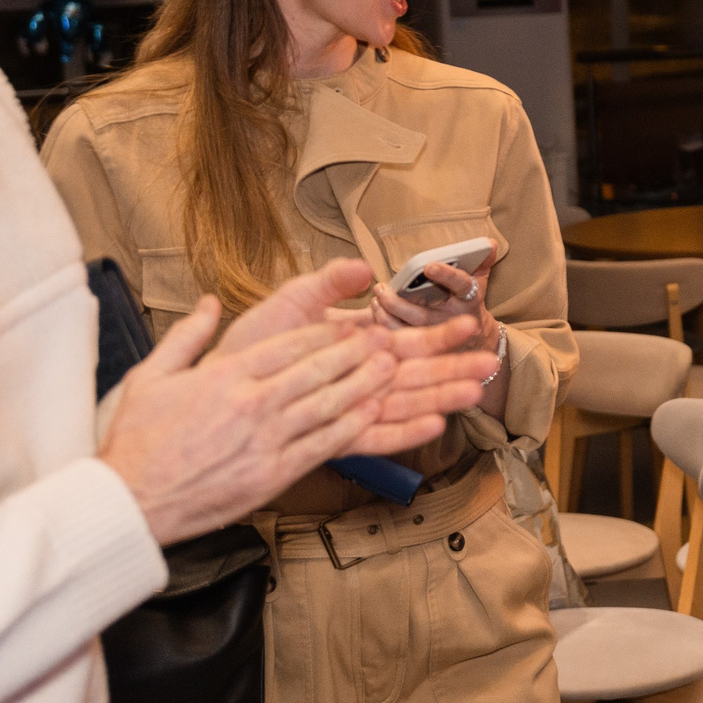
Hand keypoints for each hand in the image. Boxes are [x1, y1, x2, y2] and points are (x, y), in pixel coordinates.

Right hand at [100, 262, 495, 544]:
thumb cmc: (138, 440)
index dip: (328, 333)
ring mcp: (266, 439)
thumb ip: (188, 335)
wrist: (130, 500)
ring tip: (398, 370)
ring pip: (330, 403)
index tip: (354, 324)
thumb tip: (211, 303)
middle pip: (319, 369)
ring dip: (368, 385)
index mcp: (227, 376)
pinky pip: (325, 444)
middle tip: (394, 341)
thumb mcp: (151, 376)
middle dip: (360, 353)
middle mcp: (252, 404)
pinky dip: (355, 426)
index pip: (290, 345)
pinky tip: (377, 414)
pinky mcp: (273, 473)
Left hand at [221, 262, 490, 423]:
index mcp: (354, 345)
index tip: (470, 325)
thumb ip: (328, 284)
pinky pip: (372, 435)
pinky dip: (404, 431)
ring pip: (402, 403)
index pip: (407, 338)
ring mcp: (346, 406)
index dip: (439, 333)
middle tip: (489, 364)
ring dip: (439, 397)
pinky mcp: (331, 435)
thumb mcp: (291, 301)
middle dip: (452, 369)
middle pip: (414, 373)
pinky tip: (434, 424)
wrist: (212, 386)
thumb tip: (364, 266)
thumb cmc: (250, 345)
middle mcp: (356, 377)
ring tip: (474, 392)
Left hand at [371, 257, 498, 353]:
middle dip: (399, 302)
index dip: (446, 275)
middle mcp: (452, 320)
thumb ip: (481, 261)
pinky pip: (399, 338)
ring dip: (387, 313)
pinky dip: (384, 325)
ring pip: (406, 328)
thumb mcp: (480, 284)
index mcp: (469, 301)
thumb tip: (490, 243)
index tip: (429, 265)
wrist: (475, 342)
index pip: (460, 285)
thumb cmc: (469, 305)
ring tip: (376, 298)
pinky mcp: (422, 349)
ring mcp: (436, 337)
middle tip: (382, 287)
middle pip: (423, 314)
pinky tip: (375, 311)